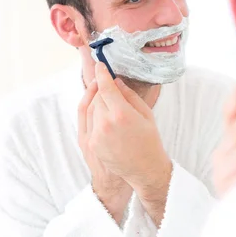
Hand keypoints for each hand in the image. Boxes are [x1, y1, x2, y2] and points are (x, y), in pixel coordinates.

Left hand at [78, 79, 132, 222]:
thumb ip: (130, 96)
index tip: (100, 65)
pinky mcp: (89, 144)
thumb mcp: (146, 115)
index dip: (102, 74)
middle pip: (97, 97)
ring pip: (89, 108)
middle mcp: (105, 123)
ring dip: (96, 101)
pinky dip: (91, 113)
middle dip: (101, 89)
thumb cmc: (150, 142)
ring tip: (105, 99)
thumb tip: (116, 83)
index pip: (106, 86)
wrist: (143, 170)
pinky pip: (86, 122)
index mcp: (121, 114)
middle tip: (107, 84)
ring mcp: (95, 135)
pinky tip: (99, 112)